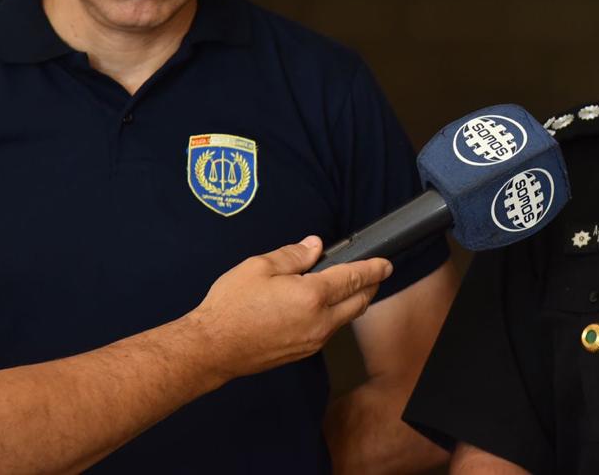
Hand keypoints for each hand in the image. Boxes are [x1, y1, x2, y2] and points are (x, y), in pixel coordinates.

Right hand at [187, 236, 390, 379]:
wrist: (213, 348)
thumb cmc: (231, 306)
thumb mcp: (260, 267)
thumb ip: (293, 255)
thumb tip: (315, 246)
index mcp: (313, 296)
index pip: (354, 278)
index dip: (374, 268)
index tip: (386, 263)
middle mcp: (320, 322)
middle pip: (359, 302)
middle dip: (370, 286)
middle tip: (373, 273)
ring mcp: (313, 341)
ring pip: (346, 318)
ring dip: (353, 302)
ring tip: (348, 286)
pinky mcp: (303, 352)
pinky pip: (329, 331)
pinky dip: (336, 315)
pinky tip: (323, 306)